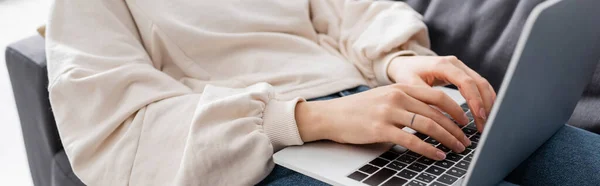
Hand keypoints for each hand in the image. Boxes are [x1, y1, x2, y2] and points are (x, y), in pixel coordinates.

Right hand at [296, 84, 470, 159]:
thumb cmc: (358, 110)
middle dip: (456, 129)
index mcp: (400, 88)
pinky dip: (428, 149)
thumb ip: (405, 102)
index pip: (437, 96)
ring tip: (457, 148)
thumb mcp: (384, 98)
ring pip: (428, 126)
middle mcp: (397, 97)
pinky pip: (411, 140)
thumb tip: (431, 116)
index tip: (465, 122)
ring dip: (447, 139)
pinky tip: (437, 155)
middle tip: (466, 140)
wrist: (331, 116)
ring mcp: (388, 113)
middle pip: (436, 113)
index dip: (456, 109)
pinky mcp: (380, 129)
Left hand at [387, 56, 496, 131]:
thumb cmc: (406, 73)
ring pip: (482, 83)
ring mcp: (461, 67)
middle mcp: (455, 63)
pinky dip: (484, 98)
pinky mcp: (463, 73)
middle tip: (484, 124)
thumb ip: (427, 99)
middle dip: (484, 105)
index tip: (479, 115)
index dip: (474, 99)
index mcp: (442, 65)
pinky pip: (479, 85)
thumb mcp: (412, 86)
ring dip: (487, 103)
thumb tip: (442, 118)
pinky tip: (485, 112)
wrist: (405, 63)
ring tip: (486, 122)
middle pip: (478, 83)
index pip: (465, 82)